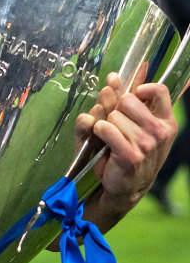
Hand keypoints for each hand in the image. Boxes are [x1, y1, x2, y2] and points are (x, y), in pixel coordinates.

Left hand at [77, 71, 176, 215]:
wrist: (121, 185)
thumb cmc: (123, 151)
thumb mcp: (126, 123)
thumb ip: (120, 100)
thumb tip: (113, 76)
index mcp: (165, 121)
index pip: (159, 90)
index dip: (140, 89)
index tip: (132, 98)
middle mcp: (160, 132)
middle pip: (127, 99)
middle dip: (115, 110)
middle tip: (116, 127)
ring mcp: (147, 144)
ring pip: (112, 115)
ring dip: (104, 124)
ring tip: (110, 139)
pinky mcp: (130, 155)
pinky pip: (104, 128)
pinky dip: (98, 132)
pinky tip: (103, 143)